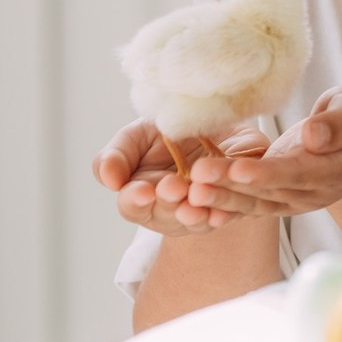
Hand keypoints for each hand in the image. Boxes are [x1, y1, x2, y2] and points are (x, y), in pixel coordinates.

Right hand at [93, 119, 270, 235]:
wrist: (211, 122)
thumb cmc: (165, 133)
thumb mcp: (136, 137)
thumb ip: (117, 156)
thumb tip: (108, 178)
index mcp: (141, 195)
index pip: (133, 205)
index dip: (136, 199)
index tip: (143, 190)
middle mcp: (171, 210)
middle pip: (166, 215)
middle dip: (169, 202)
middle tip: (174, 187)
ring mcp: (201, 211)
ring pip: (199, 219)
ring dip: (197, 211)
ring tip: (197, 197)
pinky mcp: (233, 204)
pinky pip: (231, 213)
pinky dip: (227, 211)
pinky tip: (225, 207)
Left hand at [186, 86, 341, 220]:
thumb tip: (315, 135)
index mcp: (338, 169)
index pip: (300, 173)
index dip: (269, 174)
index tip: (239, 168)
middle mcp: (314, 192)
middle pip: (270, 191)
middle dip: (233, 185)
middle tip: (198, 175)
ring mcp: (294, 200)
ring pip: (254, 203)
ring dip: (221, 197)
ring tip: (189, 187)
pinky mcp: (277, 199)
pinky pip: (248, 205)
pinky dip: (222, 204)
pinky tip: (193, 199)